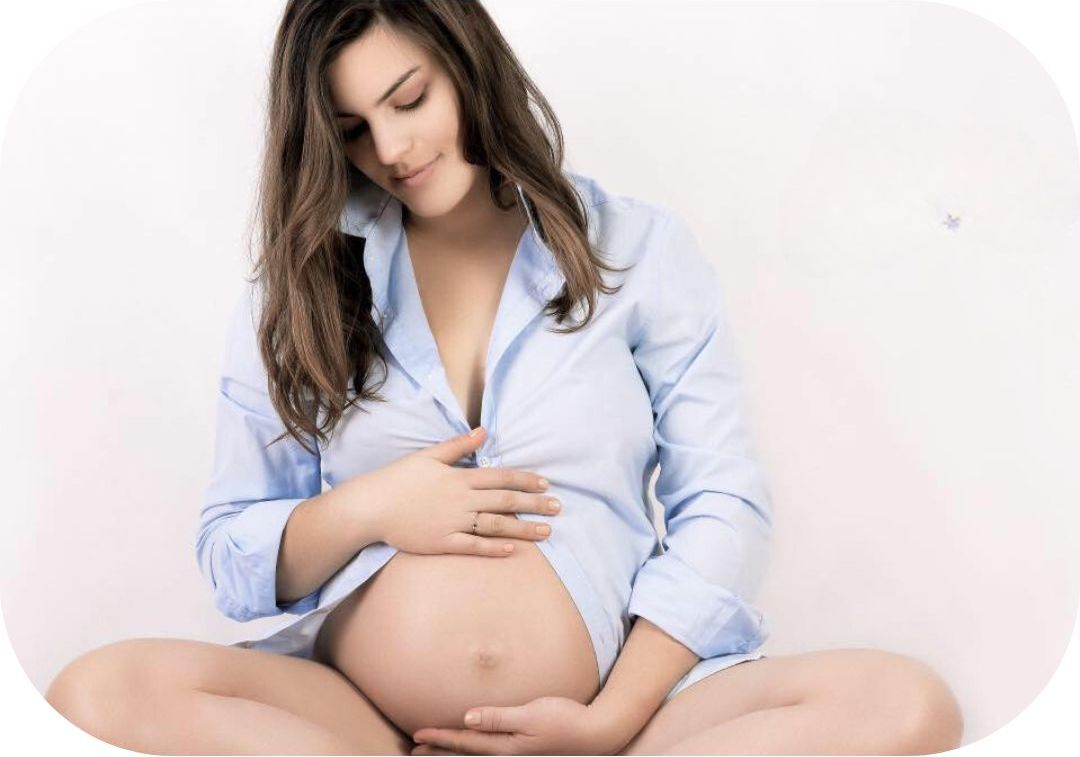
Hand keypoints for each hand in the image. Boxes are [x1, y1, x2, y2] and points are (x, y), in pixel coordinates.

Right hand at [365, 426, 561, 557]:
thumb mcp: (428, 456)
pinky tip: (514, 549)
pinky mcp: (442, 543)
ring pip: (495, 526)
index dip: (525, 481)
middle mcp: (460, 500)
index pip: (500, 478)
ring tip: (546, 532)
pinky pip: (473, 547)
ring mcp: (452, 523)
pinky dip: (494, 548)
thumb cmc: (398, 478)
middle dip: (534, 504)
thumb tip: (483, 432)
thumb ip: (458, 446)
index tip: (546, 484)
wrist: (370, 506)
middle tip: (558, 508)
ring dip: (523, 529)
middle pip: (504, 502)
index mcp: (459, 478)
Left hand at [410, 696, 622, 755]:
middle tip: (414, 749)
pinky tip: (472, 744)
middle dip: (439, 751)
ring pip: (476, 755)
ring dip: (453, 752)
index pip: (465, 742)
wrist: (595, 734)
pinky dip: (473, 750)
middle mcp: (508, 755)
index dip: (440, 738)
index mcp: (506, 748)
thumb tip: (467, 719)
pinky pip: (490, 752)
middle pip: (466, 754)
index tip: (417, 735)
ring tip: (433, 750)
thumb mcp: (531, 715)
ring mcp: (516, 755)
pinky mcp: (524, 751)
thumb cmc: (564, 720)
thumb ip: (498, 718)